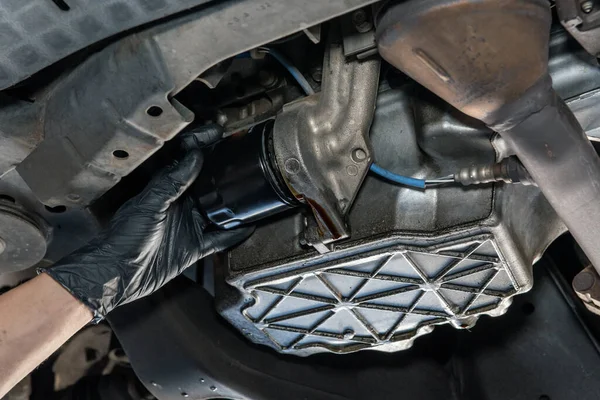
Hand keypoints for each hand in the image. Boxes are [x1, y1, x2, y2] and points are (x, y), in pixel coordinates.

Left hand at [43, 136, 251, 320]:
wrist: (118, 274)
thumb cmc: (123, 238)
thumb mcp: (148, 204)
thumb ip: (172, 182)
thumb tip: (193, 158)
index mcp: (165, 189)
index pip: (187, 159)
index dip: (201, 143)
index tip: (217, 132)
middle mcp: (179, 204)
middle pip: (207, 183)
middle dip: (224, 171)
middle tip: (243, 158)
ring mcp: (187, 226)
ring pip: (217, 210)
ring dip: (232, 204)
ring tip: (251, 192)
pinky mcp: (193, 247)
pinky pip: (219, 239)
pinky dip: (233, 234)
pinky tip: (247, 228)